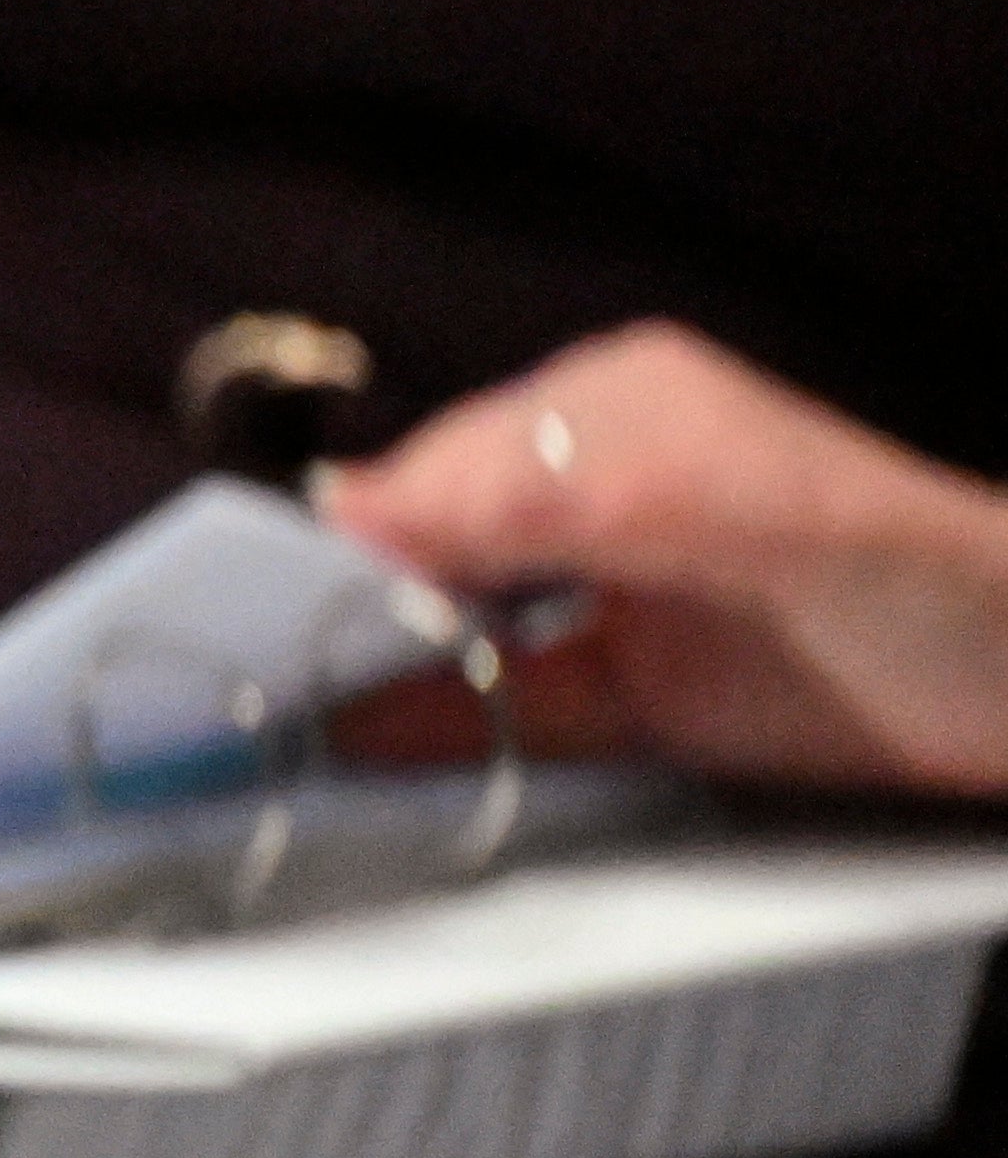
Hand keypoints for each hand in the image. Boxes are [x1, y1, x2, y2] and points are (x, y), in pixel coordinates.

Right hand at [318, 323, 1007, 798]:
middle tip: (241, 671)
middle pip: (418, 549)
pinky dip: (416, 735)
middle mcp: (593, 493)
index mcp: (607, 411)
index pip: (427, 472)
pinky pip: (491, 714)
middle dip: (329, 605)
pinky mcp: (630, 696)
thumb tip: (360, 506)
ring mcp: (609, 599)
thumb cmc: (916, 579)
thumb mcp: (723, 505)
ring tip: (263, 712)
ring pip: (439, 633)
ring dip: (357, 670)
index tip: (251, 603)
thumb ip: (545, 492)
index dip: (339, 538)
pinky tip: (349, 747)